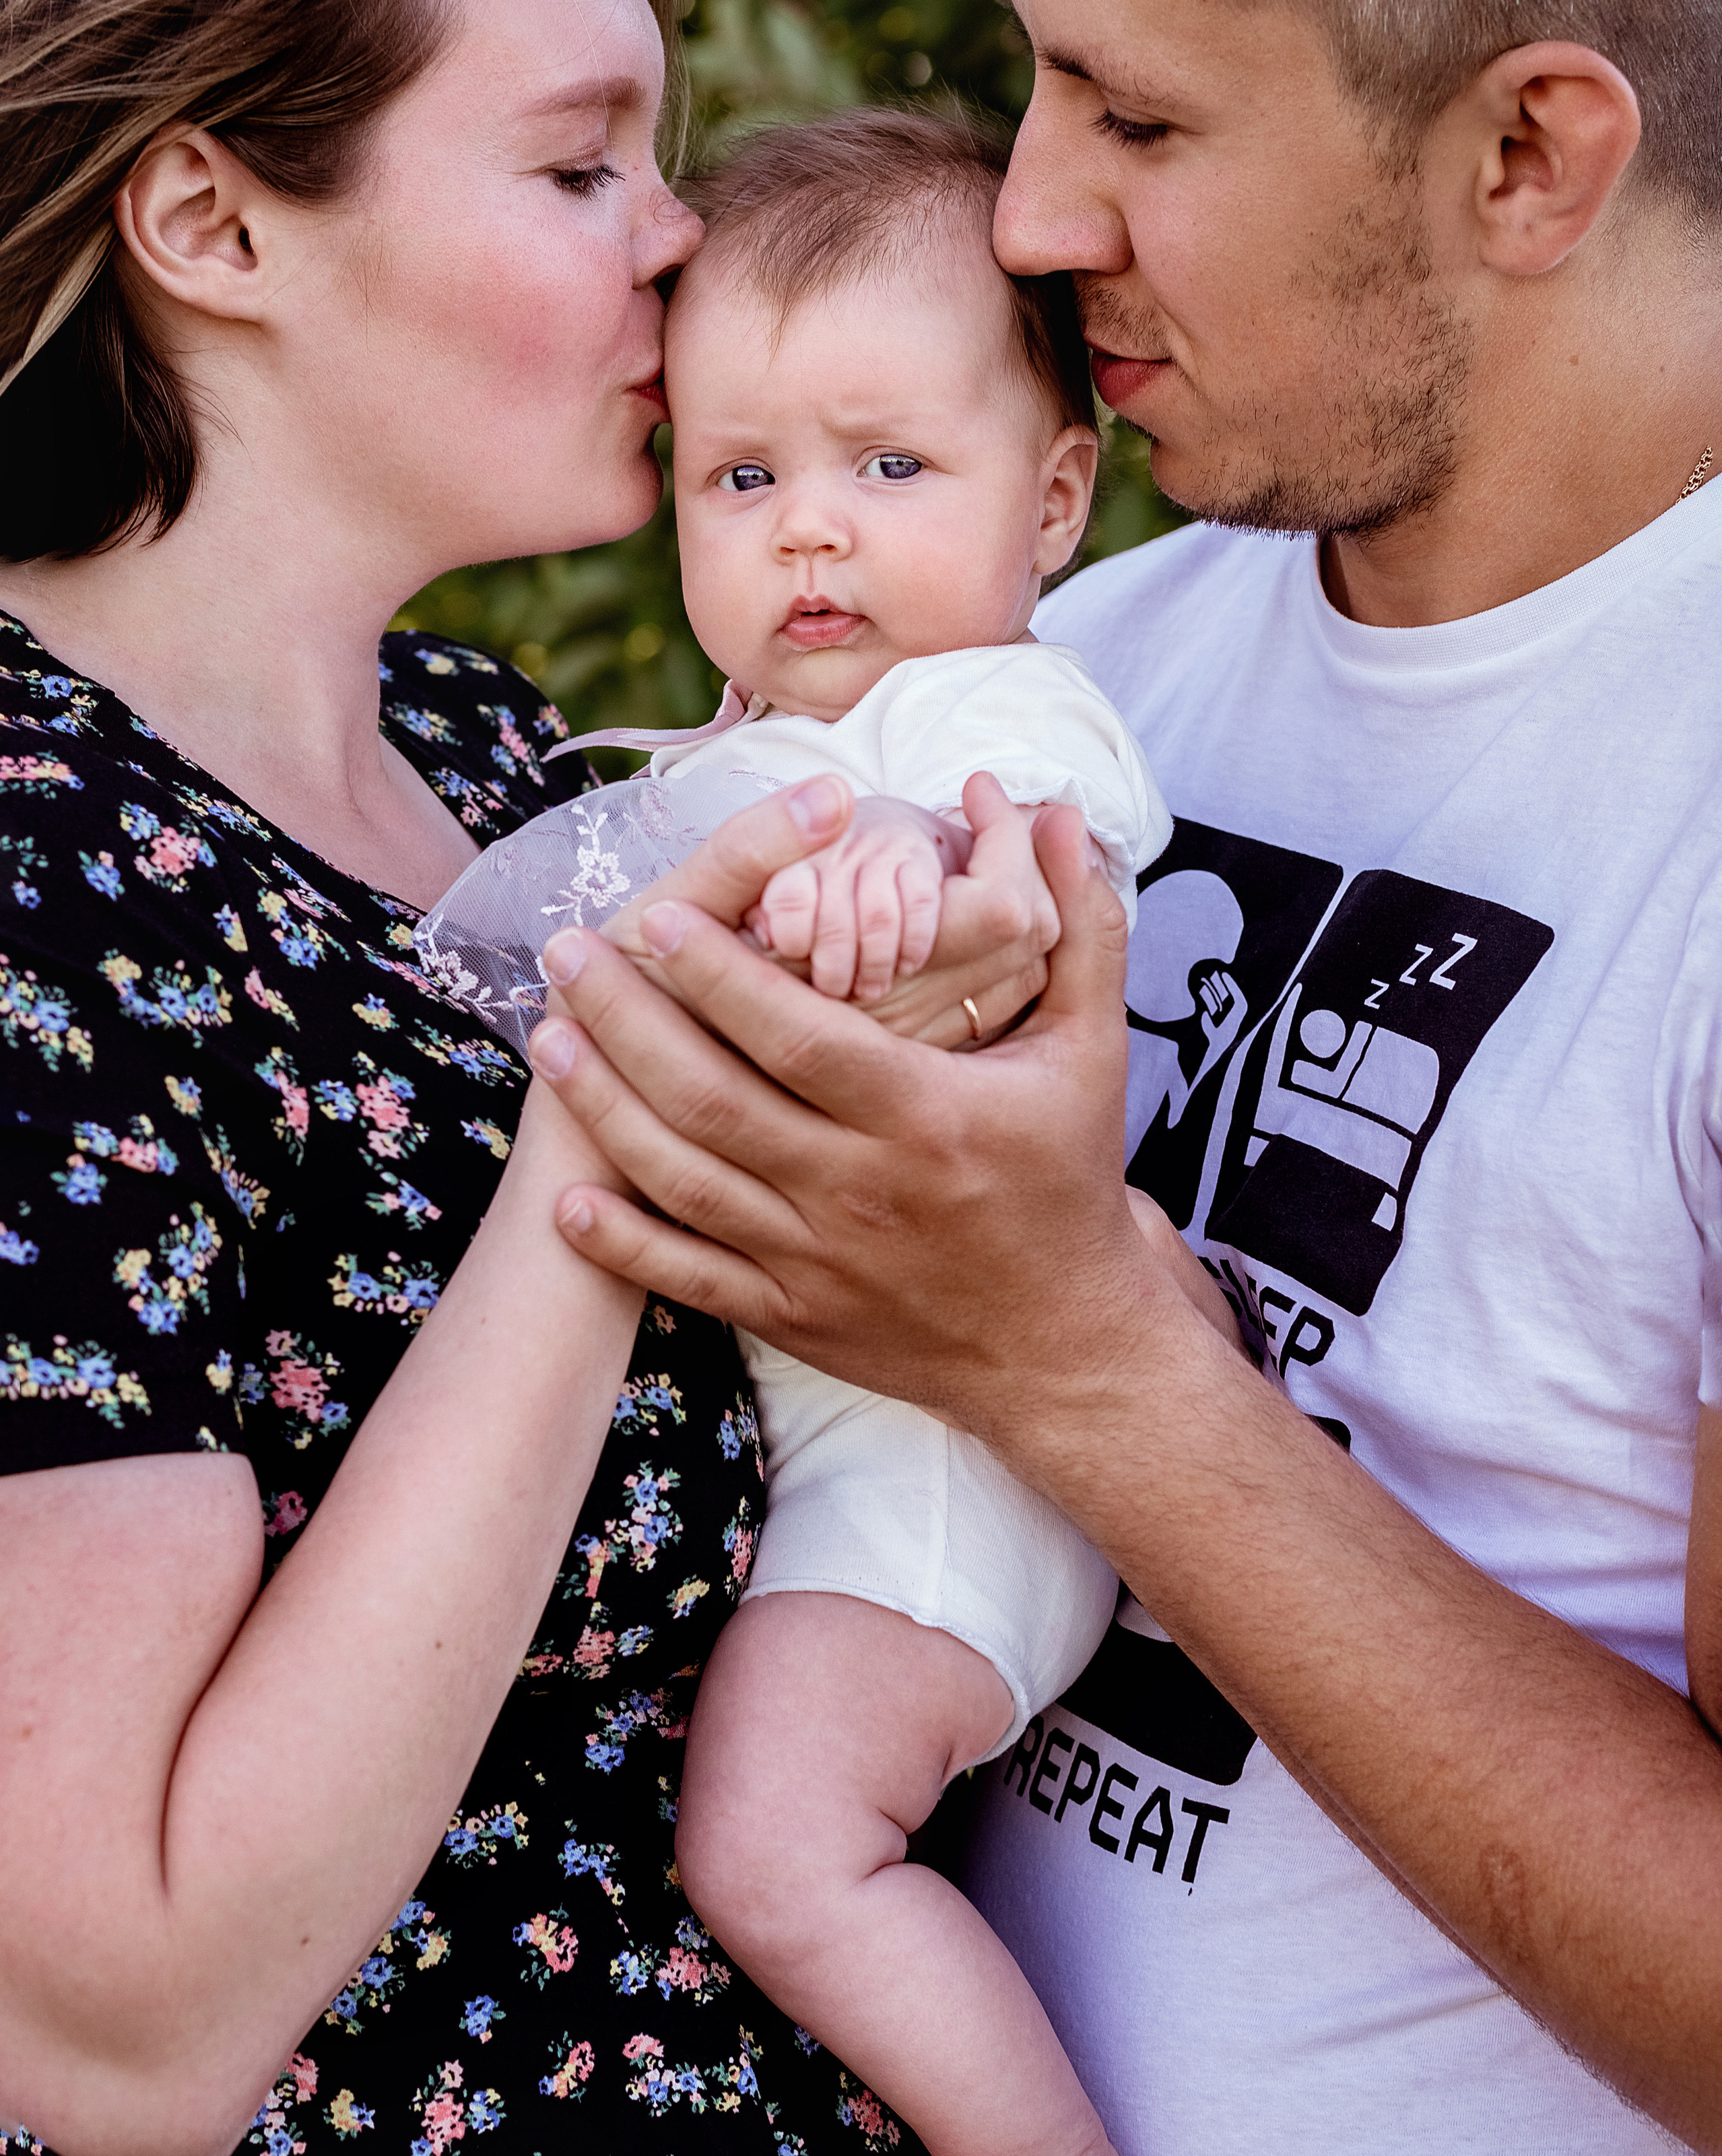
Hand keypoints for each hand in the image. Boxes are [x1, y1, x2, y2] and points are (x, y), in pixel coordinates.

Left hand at [525, 804, 1147, 1445]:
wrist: (1065, 1346)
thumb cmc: (1068, 1181)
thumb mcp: (1091, 1050)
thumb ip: (1078, 926)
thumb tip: (1053, 811)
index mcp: (926, 1116)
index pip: (801, 1035)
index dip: (722, 976)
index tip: (660, 915)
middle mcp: (860, 1189)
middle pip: (717, 1098)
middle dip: (629, 1019)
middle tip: (567, 952)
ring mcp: (818, 1261)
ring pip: (686, 1180)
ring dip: (606, 1109)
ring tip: (548, 1038)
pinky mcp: (793, 1318)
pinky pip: (691, 1279)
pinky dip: (622, 1243)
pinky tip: (567, 1196)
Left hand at [746, 796, 966, 1002]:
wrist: (875, 833)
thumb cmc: (815, 883)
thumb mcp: (774, 893)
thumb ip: (764, 917)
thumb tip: (765, 938)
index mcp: (790, 860)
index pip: (788, 900)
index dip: (793, 939)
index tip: (799, 956)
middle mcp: (834, 850)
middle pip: (835, 921)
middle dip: (835, 969)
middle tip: (836, 992)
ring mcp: (878, 850)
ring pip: (879, 918)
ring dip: (875, 964)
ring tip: (870, 989)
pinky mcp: (919, 856)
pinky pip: (920, 904)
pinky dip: (914, 943)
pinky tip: (906, 964)